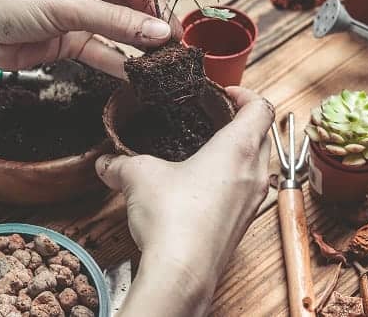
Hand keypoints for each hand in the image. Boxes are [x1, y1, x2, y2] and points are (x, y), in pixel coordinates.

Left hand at [0, 0, 181, 78]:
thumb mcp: (69, 6)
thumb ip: (116, 22)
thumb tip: (161, 33)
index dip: (152, 1)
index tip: (172, 24)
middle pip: (126, 6)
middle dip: (148, 26)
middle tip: (175, 46)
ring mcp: (75, 16)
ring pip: (114, 31)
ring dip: (136, 46)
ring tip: (162, 63)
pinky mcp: (66, 42)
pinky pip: (99, 51)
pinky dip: (116, 62)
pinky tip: (136, 73)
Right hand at [95, 87, 273, 315]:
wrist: (182, 273)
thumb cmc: (173, 219)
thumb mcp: (138, 176)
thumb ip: (120, 163)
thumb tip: (105, 163)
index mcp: (237, 149)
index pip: (261, 108)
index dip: (245, 94)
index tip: (224, 93)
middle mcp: (253, 174)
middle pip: (262, 135)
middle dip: (241, 121)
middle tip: (213, 116)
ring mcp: (251, 203)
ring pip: (257, 165)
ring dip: (239, 152)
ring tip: (206, 149)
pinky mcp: (241, 225)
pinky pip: (246, 191)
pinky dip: (231, 179)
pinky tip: (199, 186)